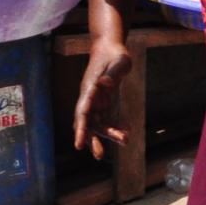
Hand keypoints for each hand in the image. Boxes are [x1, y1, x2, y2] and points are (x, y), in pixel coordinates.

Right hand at [71, 41, 133, 159]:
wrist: (110, 48)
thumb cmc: (114, 54)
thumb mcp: (118, 61)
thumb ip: (112, 73)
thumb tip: (105, 84)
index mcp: (89, 89)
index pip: (82, 112)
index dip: (80, 129)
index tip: (78, 144)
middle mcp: (90, 98)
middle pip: (88, 122)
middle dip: (93, 139)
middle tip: (99, 155)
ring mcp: (96, 101)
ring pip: (98, 123)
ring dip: (107, 134)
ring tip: (125, 141)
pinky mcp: (104, 102)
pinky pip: (107, 118)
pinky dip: (115, 127)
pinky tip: (126, 132)